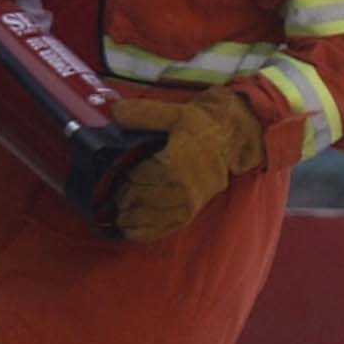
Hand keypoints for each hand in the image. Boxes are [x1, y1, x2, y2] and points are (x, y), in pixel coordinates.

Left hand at [111, 91, 267, 242]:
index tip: (119, 176)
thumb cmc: (199, 126)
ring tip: (120, 213)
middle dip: (124, 198)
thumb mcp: (173, 113)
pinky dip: (145, 232)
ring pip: (150, 217)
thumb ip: (143, 113)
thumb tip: (115, 112)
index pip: (139, 179)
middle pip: (141, 199)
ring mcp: (188, 204)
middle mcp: (182, 188)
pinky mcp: (191, 213)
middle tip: (116, 194)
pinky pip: (164, 228)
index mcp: (175, 164)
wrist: (228, 140)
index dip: (124, 179)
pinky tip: (131, 230)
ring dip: (130, 217)